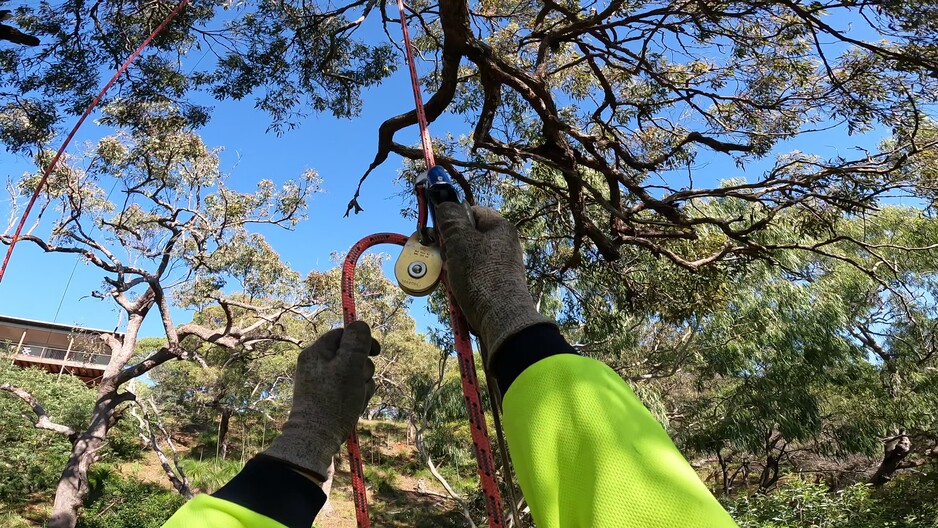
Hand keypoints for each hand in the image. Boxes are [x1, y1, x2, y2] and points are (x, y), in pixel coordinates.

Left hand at [261, 321, 379, 482]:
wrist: (317, 439)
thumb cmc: (333, 401)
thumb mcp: (348, 366)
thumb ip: (356, 342)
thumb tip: (360, 324)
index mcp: (317, 352)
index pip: (344, 335)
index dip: (362, 340)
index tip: (376, 351)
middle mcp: (318, 365)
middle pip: (352, 355)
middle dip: (362, 368)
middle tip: (358, 382)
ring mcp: (324, 383)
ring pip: (355, 374)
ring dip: (362, 384)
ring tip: (356, 399)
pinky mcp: (330, 399)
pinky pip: (352, 390)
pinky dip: (357, 397)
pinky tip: (354, 407)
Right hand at [435, 202, 553, 365]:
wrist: (501, 320)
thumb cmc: (480, 276)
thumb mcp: (460, 242)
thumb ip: (450, 220)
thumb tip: (444, 202)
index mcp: (500, 227)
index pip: (471, 211)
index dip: (452, 220)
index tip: (440, 234)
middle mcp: (503, 244)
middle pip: (467, 236)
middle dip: (450, 247)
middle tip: (443, 258)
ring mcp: (501, 265)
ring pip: (466, 257)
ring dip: (452, 266)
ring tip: (450, 278)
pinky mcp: (496, 284)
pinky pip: (472, 275)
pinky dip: (461, 280)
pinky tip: (456, 290)